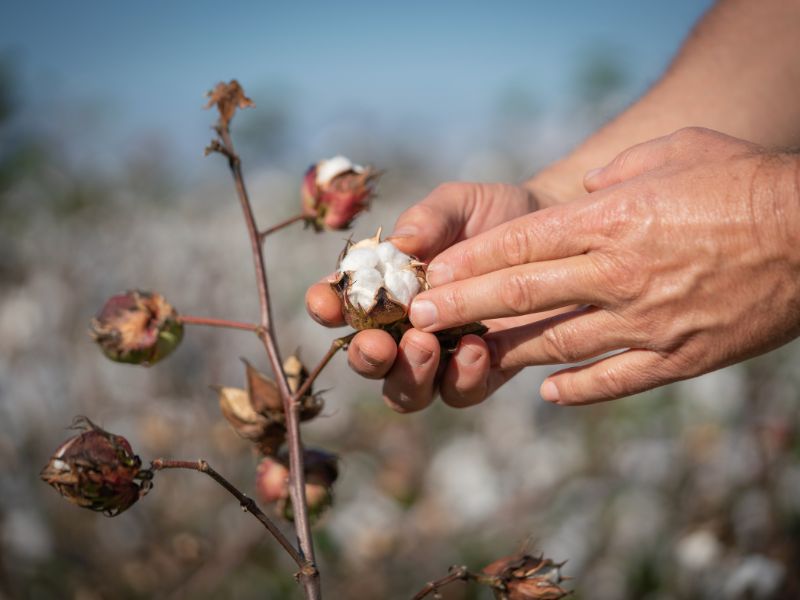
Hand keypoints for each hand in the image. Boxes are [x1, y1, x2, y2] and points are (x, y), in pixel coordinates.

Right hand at [306, 182, 554, 411]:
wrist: (554, 229)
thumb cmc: (492, 213)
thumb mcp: (458, 204)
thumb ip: (428, 219)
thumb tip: (400, 243)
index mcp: (383, 288)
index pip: (341, 305)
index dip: (325, 307)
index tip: (325, 302)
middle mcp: (404, 329)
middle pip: (368, 361)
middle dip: (366, 357)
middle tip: (380, 342)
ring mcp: (442, 356)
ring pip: (406, 391)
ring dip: (409, 375)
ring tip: (425, 345)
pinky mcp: (483, 372)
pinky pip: (461, 393)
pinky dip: (461, 378)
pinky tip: (476, 350)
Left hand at [411, 127, 799, 404]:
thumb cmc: (746, 180)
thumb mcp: (678, 153)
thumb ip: (620, 175)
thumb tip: (585, 193)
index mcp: (612, 220)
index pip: (519, 244)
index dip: (468, 263)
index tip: (429, 277)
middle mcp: (617, 273)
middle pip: (521, 294)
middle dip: (462, 307)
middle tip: (419, 322)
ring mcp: (645, 320)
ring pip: (556, 343)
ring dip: (505, 352)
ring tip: (466, 358)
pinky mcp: (678, 357)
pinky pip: (613, 379)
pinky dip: (576, 390)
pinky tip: (547, 394)